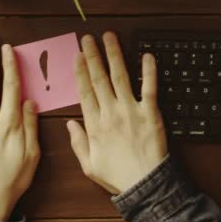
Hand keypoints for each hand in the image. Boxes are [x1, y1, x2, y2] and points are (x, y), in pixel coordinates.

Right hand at [67, 32, 167, 194]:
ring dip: (114, 55)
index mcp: (95, 125)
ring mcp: (131, 111)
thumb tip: (69, 124)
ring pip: (120, 77)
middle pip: (99, 79)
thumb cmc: (118, 176)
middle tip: (88, 39)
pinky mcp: (151, 113)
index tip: (77, 56)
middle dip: (93, 56)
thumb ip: (78, 143)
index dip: (80, 72)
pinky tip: (147, 55)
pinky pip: (150, 88)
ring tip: (109, 37)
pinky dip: (149, 70)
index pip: (85, 92)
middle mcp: (111, 113)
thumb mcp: (89, 165)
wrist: (145, 183)